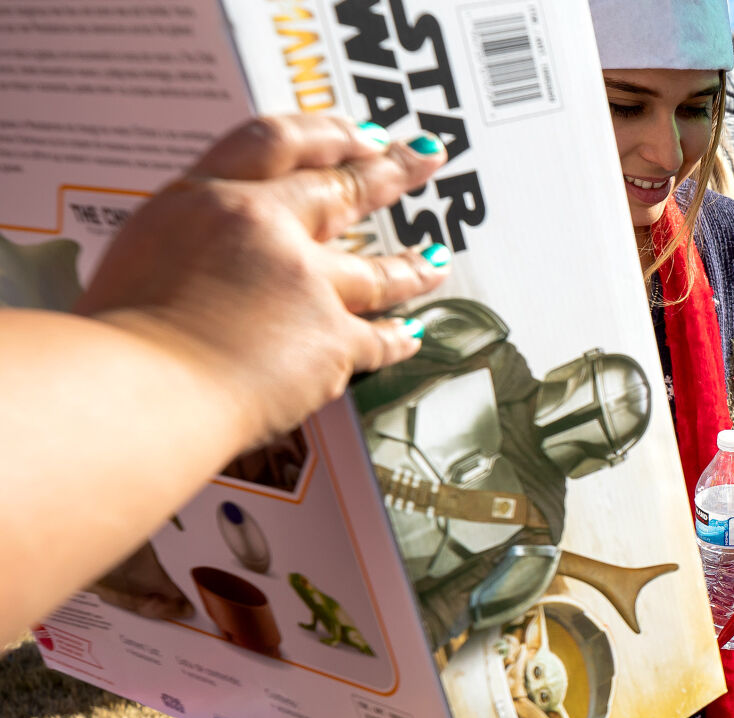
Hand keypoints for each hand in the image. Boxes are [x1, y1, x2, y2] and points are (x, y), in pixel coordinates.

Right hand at [76, 114, 450, 448]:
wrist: (141, 388)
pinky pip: (380, 339)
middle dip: (388, 172)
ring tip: (434, 260)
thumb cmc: (119, 337)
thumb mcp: (139, 254)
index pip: (275, 142)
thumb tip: (210, 251)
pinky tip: (413, 334)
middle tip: (417, 162)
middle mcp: (262, 226)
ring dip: (413, 265)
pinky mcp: (332, 340)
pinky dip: (400, 339)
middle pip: (341, 189)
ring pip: (378, 270)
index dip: (326, 133)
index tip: (356, 132)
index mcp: (203, 197)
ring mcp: (305, 282)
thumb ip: (191, 241)